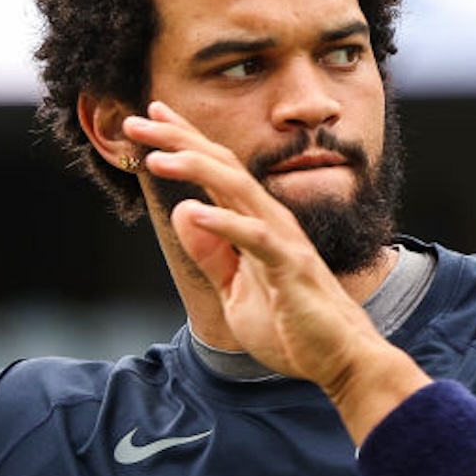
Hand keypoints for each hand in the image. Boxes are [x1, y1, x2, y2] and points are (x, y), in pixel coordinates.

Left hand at [123, 101, 395, 395]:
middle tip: (136, 123)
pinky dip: (224, 223)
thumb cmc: (290, 323)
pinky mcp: (290, 267)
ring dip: (196, 169)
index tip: (149, 117)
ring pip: (237, 190)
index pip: (214, 170)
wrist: (338, 359)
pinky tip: (193, 211)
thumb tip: (182, 211)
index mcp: (252, 222)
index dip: (182, 141)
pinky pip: (255, 239)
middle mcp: (267, 220)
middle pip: (220, 166)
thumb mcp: (234, 288)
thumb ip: (210, 253)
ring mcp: (281, 240)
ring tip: (157, 157)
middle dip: (178, 141)